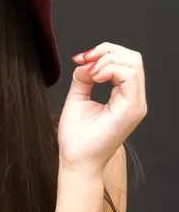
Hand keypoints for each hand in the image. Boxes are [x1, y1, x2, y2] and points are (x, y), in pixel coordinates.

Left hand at [57, 42, 146, 174]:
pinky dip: (110, 69)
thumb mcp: (78, 98)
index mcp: (123, 96)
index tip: (80, 58)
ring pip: (133, 63)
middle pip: (133, 58)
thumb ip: (84, 78)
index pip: (125, 61)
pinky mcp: (132, 109)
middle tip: (84, 59)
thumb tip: (85, 61)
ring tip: (89, 72)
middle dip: (106, 51)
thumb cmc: (77, 137)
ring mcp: (135, 104)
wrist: (76, 160)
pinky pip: (130, 76)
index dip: (103, 52)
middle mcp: (134, 99)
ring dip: (106, 60)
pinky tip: (94, 77)